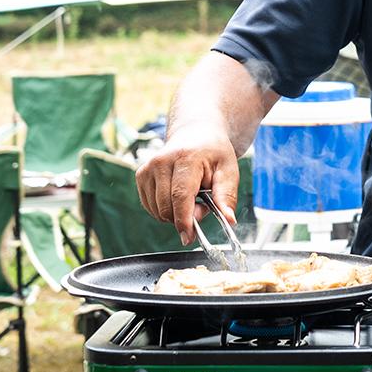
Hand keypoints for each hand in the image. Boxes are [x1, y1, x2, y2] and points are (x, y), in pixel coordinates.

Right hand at [135, 122, 239, 245]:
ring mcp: (148, 168)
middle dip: (185, 217)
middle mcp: (162, 161)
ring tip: (192, 197)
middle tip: (203, 205)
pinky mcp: (141, 175)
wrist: (196, 133)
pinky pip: (151, 206)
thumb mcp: (228, 170)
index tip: (188, 237)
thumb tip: (230, 220)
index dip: (184, 220)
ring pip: (157, 210)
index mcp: (185, 158)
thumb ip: (227, 196)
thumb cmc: (213, 153)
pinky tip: (177, 196)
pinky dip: (165, 209)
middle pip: (167, 207)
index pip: (180, 196)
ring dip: (175, 214)